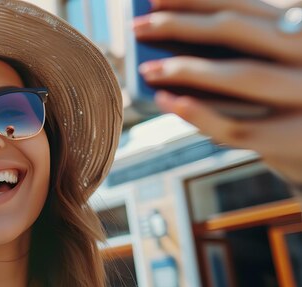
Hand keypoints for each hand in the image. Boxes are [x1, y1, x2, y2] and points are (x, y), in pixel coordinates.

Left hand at [133, 0, 301, 183]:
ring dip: (186, 70)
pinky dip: (200, 115)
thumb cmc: (285, 95)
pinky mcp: (294, 136)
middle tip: (137, 27)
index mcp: (299, 30)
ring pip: (242, 75)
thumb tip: (171, 33)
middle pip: (236, 29)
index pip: (243, 4)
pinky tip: (168, 102)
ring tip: (147, 69)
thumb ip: (243, 44)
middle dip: (179, 25)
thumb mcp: (274, 58)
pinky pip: (240, 127)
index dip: (194, 0)